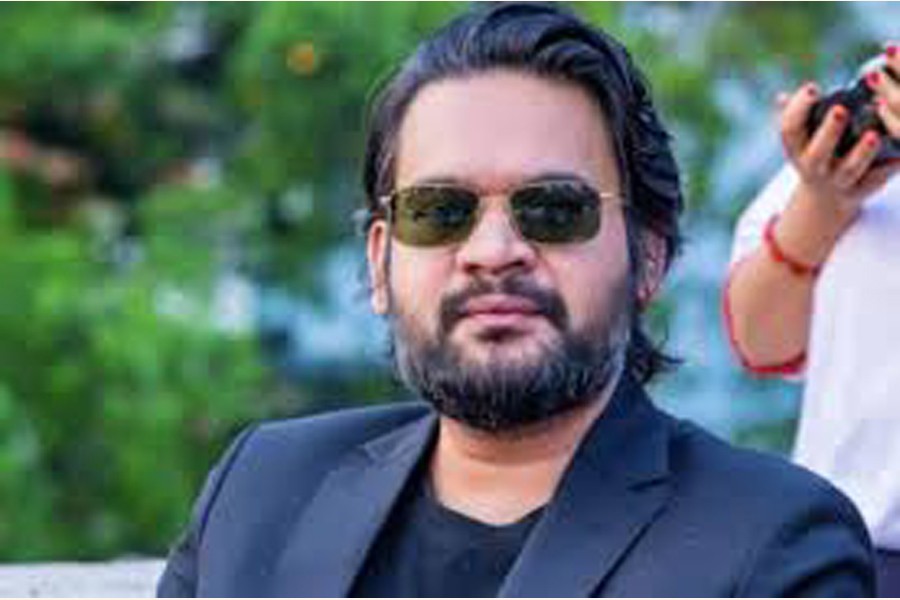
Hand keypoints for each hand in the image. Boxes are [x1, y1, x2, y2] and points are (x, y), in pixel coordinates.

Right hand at [779, 47, 899, 225]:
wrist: (825, 198)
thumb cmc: (815, 154)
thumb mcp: (801, 139)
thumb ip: (795, 115)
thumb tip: (782, 97)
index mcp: (796, 149)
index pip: (789, 130)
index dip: (798, 109)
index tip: (813, 88)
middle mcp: (814, 167)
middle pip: (817, 153)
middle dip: (828, 132)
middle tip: (839, 110)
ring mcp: (837, 181)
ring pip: (850, 169)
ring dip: (862, 152)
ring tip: (873, 135)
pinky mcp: (859, 190)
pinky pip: (875, 181)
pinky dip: (887, 169)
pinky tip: (897, 156)